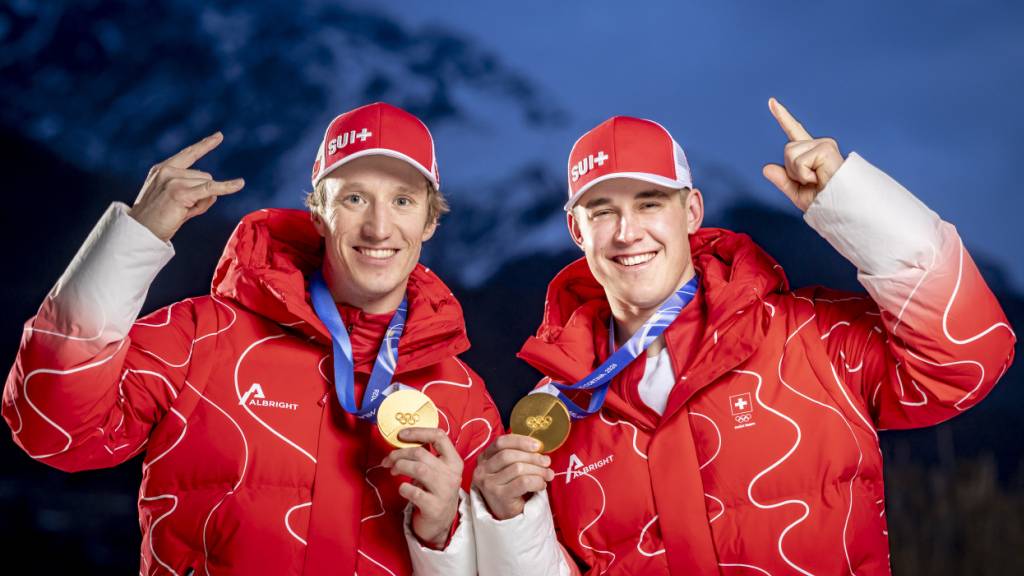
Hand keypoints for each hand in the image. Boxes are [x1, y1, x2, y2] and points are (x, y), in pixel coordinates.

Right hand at [128, 132, 244, 241]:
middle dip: (201, 195)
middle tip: (181, 210)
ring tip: (181, 212)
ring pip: (207, 185)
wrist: (140, 232)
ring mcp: (173, 180)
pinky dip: (226, 187)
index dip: (205, 145)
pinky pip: (210, 188)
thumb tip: (215, 193)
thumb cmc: (158, 219)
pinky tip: (240, 184)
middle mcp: (167, 170)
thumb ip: (196, 194)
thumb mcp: (176, 200)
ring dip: (202, 202)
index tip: (219, 136)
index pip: (189, 154)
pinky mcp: (180, 192)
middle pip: (204, 177)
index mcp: (163, 169)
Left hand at [381, 427, 462, 548]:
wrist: (440, 524)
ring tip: (393, 471)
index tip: (401, 435)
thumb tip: (401, 441)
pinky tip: (403, 489)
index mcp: (454, 461)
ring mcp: (444, 491)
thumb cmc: (435, 492)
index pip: (440, 437)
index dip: (418, 432)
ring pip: (418, 469)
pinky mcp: (434, 507)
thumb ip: (426, 456)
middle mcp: (452, 474)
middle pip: (421, 453)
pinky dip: (403, 488)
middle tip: (388, 460)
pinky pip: (414, 492)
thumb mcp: (437, 472)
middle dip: (399, 453)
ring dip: (400, 467)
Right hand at [472, 434, 553, 520]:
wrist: (506, 516)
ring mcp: (489, 484)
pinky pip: (523, 482)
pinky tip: (541, 485)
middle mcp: (482, 470)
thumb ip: (518, 455)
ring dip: (538, 470)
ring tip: (547, 475)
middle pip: (510, 455)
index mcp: (484, 458)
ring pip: (518, 468)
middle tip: (547, 462)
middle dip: (533, 457)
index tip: (538, 445)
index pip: (501, 442)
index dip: (520, 441)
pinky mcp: (499, 496)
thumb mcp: (509, 468)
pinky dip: (537, 482)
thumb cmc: (510, 488)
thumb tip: (539, 448)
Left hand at [762, 98, 844, 211]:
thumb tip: (766, 168)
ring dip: (798, 173)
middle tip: (811, 181)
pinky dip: (804, 174)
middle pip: (787, 150)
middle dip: (792, 171)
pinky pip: (799, 161)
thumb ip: (782, 180)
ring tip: (816, 179)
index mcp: (810, 153)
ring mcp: (824, 144)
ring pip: (791, 154)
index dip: (782, 116)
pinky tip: (819, 177)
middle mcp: (819, 144)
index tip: (771, 101)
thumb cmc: (825, 201)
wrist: (841, 208)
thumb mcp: (797, 192)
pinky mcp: (825, 148)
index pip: (794, 131)